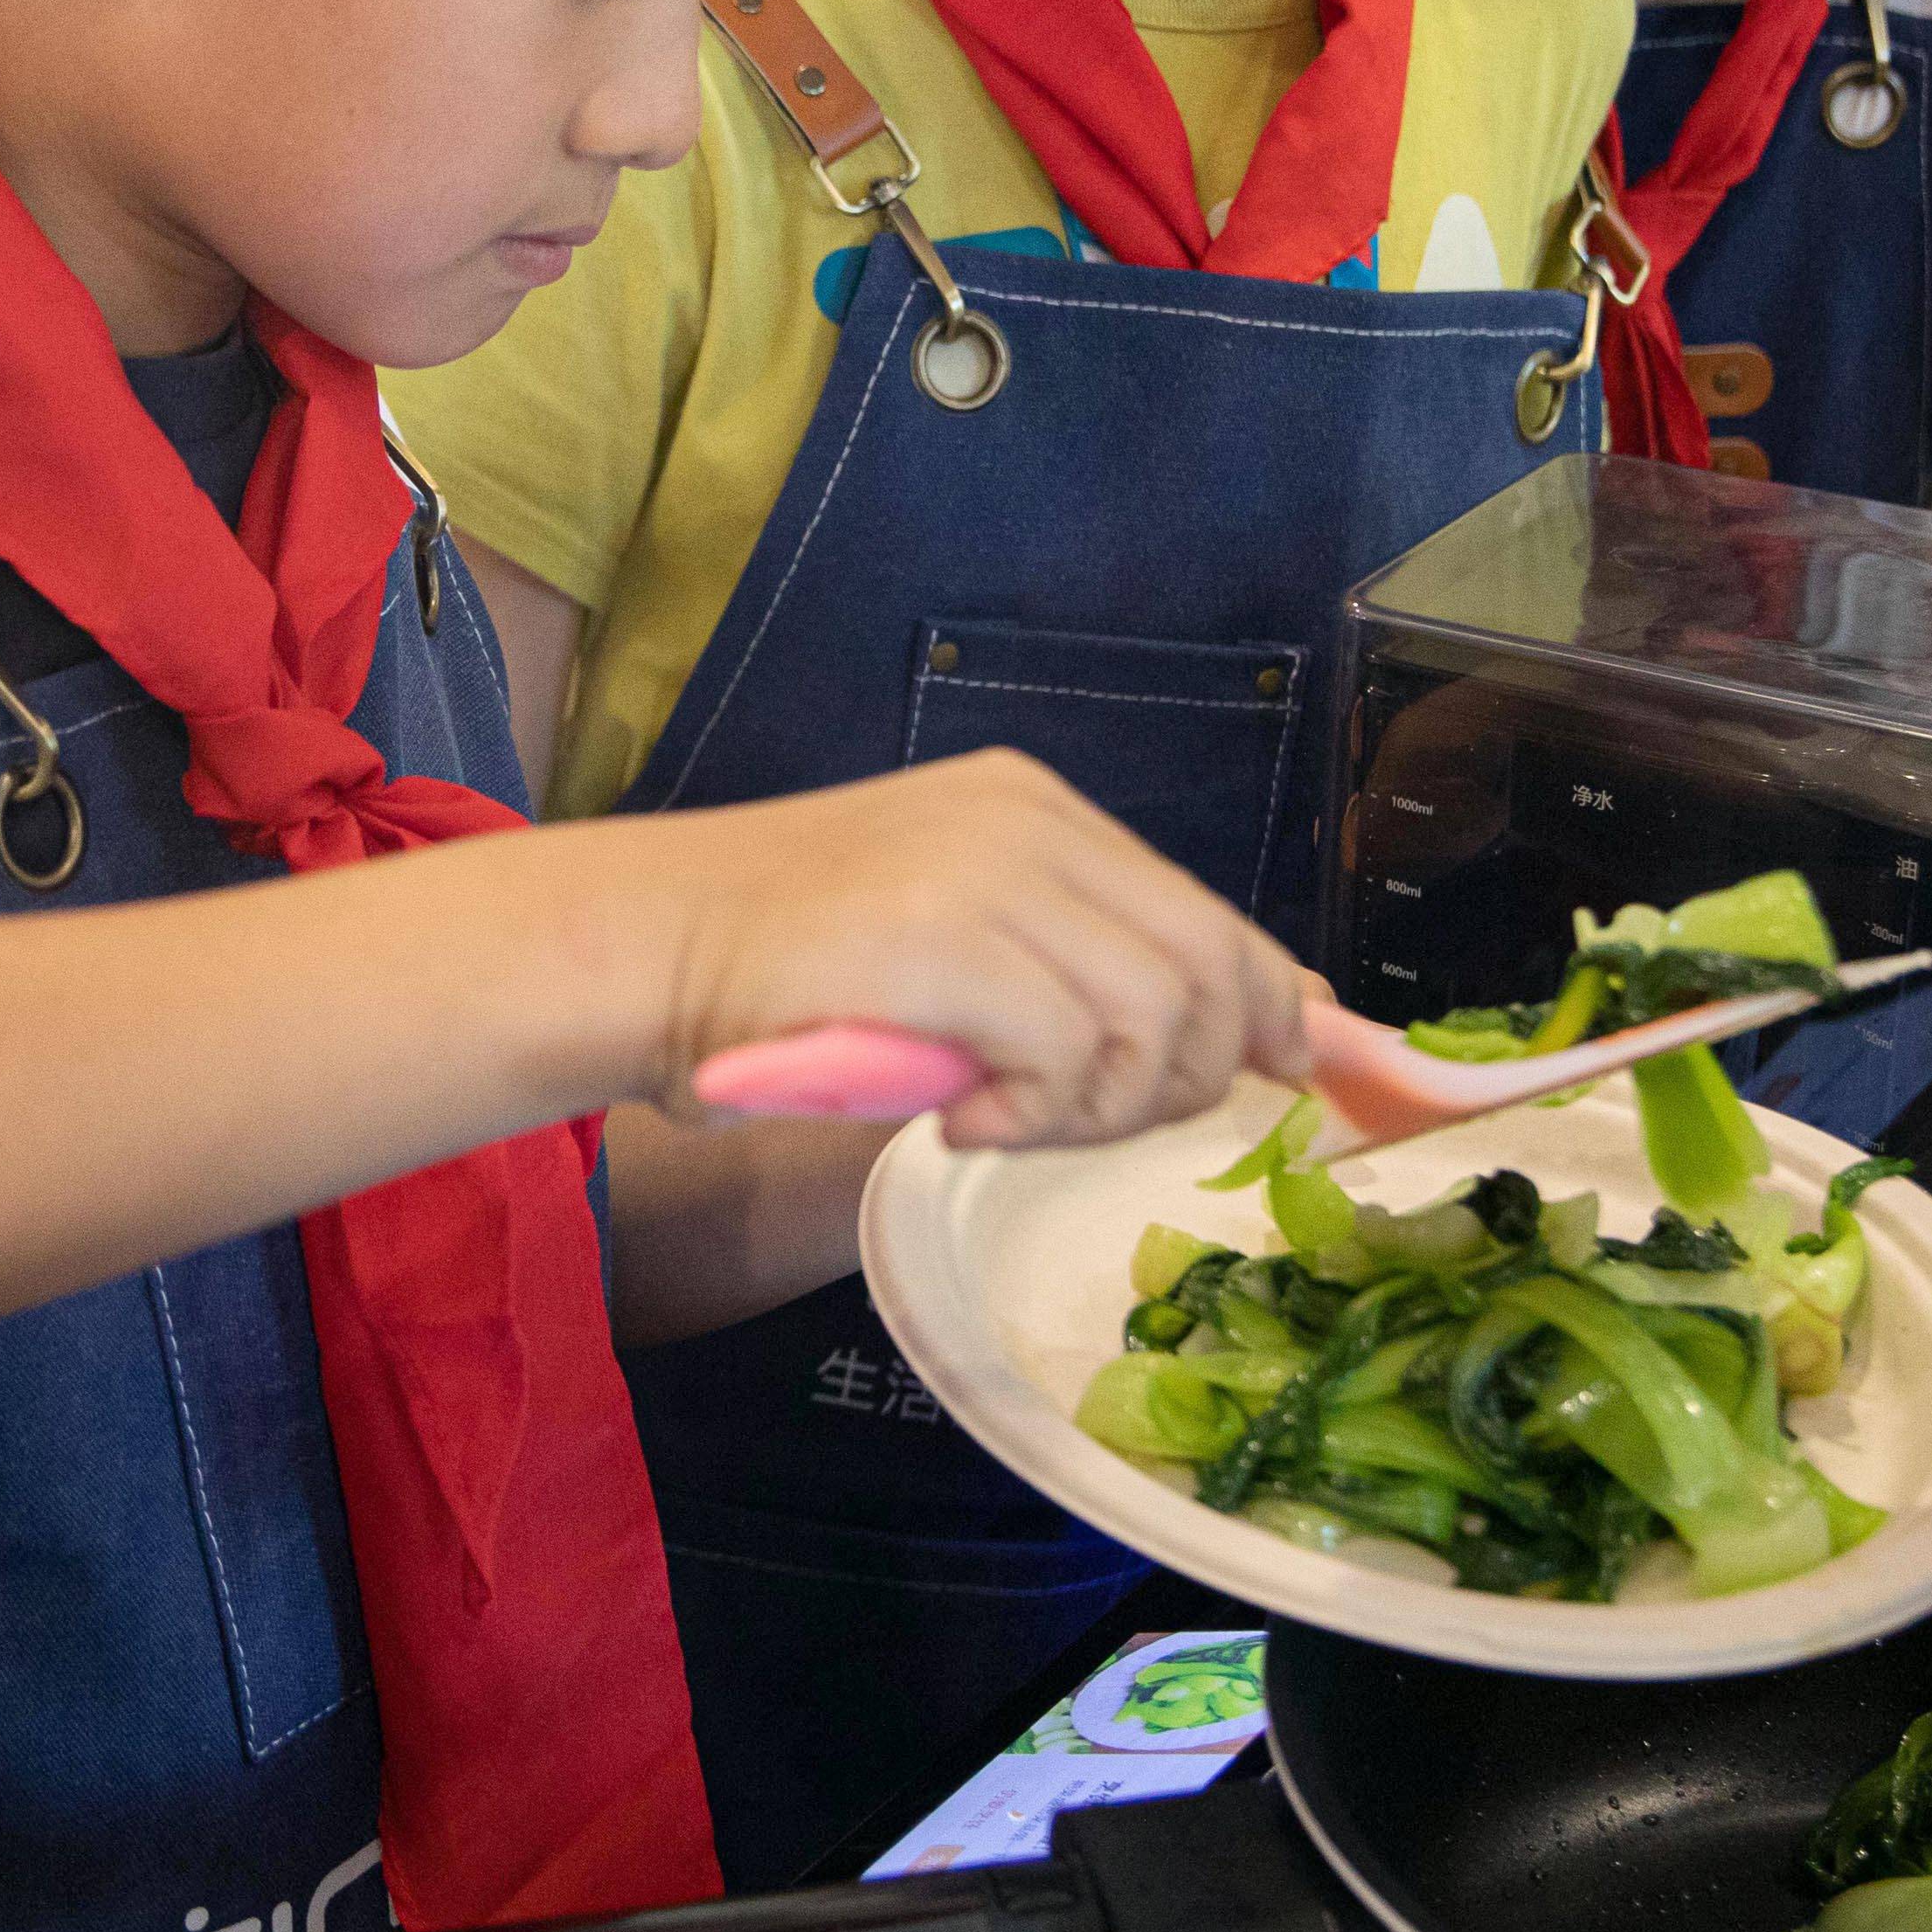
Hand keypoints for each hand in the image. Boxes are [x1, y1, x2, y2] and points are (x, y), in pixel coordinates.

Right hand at [651, 753, 1308, 1149]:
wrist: (639, 948)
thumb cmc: (789, 969)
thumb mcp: (958, 934)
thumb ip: (1079, 962)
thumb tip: (1249, 1033)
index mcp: (1038, 808)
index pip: (1210, 913)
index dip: (1273, 1005)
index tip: (1292, 1073)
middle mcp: (1027, 822)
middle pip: (1204, 969)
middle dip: (1179, 1079)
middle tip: (1083, 1123)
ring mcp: (983, 873)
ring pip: (1149, 1019)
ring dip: (1095, 1109)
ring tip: (1006, 1116)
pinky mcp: (940, 941)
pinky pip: (1062, 1055)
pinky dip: (1030, 1117)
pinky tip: (961, 1119)